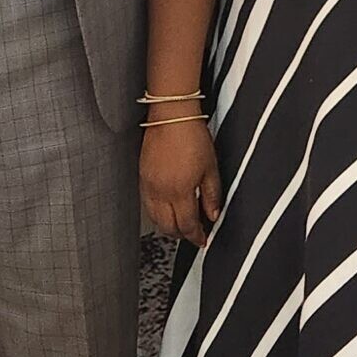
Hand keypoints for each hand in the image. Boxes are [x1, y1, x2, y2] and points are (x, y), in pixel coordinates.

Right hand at [141, 118, 221, 246]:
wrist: (171, 116)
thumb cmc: (191, 136)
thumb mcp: (211, 167)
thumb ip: (212, 195)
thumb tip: (213, 214)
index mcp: (179, 191)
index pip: (187, 225)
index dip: (196, 236)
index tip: (202, 240)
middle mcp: (161, 192)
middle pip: (168, 227)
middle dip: (181, 235)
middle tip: (193, 233)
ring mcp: (148, 185)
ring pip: (155, 219)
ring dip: (167, 226)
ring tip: (180, 224)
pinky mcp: (142, 177)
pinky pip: (147, 205)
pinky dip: (157, 213)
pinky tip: (166, 209)